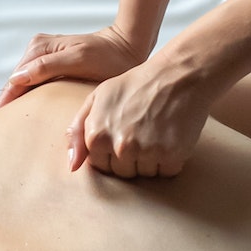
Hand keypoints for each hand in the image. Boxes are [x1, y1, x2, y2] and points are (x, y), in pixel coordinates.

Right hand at [0, 24, 147, 108]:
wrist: (126, 46)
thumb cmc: (107, 54)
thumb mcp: (78, 59)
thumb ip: (47, 67)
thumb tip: (15, 79)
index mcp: (38, 48)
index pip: (15, 80)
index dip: (4, 101)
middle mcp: (36, 50)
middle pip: (16, 81)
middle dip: (7, 102)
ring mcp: (43, 57)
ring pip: (23, 83)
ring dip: (17, 101)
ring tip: (9, 125)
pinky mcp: (52, 65)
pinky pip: (34, 83)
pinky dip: (30, 97)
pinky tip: (28, 111)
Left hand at [67, 54, 221, 177]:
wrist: (177, 76)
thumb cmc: (135, 85)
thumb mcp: (97, 99)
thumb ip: (77, 132)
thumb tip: (73, 166)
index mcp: (97, 135)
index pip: (100, 165)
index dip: (111, 151)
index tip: (121, 132)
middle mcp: (120, 147)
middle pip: (123, 173)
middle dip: (130, 157)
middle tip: (141, 129)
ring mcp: (146, 152)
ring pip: (145, 175)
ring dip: (151, 159)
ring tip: (156, 130)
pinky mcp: (171, 156)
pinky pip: (167, 172)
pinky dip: (171, 159)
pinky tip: (170, 135)